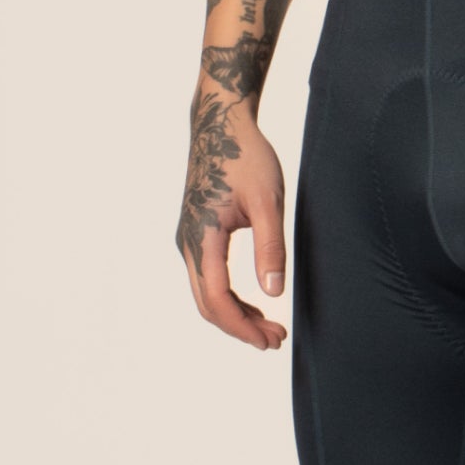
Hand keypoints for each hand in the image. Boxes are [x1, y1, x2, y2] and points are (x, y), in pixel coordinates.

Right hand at [175, 82, 289, 348]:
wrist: (219, 125)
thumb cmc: (245, 156)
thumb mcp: (268, 201)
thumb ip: (270, 247)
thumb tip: (274, 292)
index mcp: (203, 237)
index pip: (217, 300)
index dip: (242, 327)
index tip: (269, 340)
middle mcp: (187, 242)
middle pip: (207, 304)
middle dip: (240, 327)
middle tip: (276, 339)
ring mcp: (187, 238)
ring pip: (205, 293)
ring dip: (235, 314)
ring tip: (270, 325)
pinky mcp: (194, 233)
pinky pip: (206, 278)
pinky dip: (228, 297)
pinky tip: (254, 301)